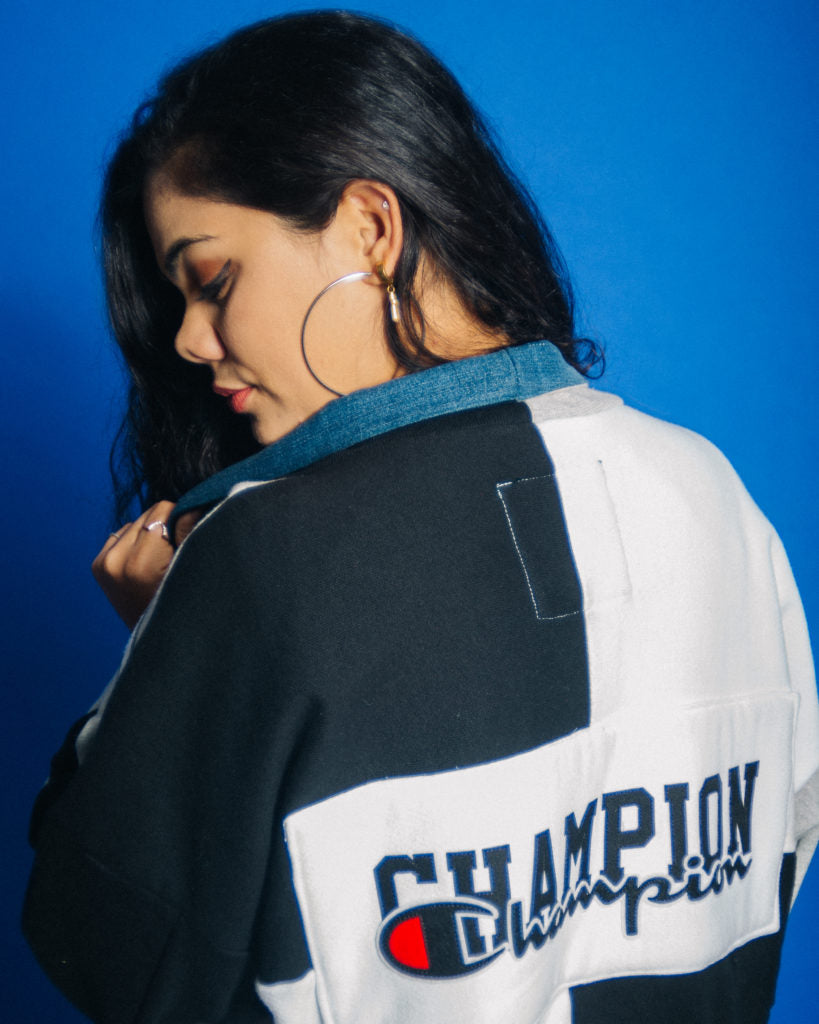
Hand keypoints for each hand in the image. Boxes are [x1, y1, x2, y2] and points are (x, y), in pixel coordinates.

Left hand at [92, 501, 201, 628]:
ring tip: (162, 563)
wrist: (163, 646)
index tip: (190, 544)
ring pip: (135, 523)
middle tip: (176, 557)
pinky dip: (137, 542)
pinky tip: (146, 565)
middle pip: (148, 514)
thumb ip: (193, 533)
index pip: (164, 510)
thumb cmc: (188, 609)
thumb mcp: (197, 571)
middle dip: (166, 528)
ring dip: (151, 535)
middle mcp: (114, 562)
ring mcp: (103, 565)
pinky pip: (122, 534)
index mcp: (139, 564)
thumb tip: (193, 503)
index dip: (183, 521)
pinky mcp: (98, 566)